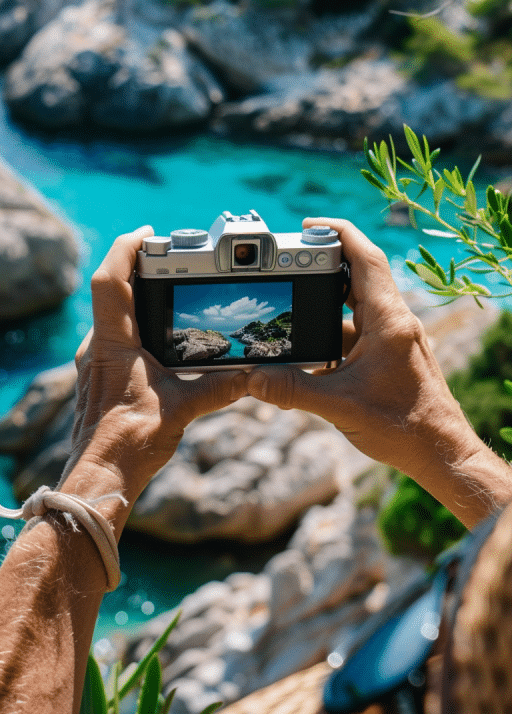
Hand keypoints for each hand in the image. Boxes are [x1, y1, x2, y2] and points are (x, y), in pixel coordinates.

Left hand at [59, 227, 246, 528]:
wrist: (99, 479)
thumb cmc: (127, 445)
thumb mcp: (181, 410)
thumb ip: (219, 387)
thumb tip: (252, 373)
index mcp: (114, 345)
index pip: (110, 280)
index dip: (127, 249)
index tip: (149, 234)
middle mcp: (99, 347)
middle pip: (112, 291)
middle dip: (139, 268)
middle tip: (170, 258)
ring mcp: (97, 362)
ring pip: (114, 315)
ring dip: (139, 299)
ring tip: (171, 292)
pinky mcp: (102, 377)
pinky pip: (117, 337)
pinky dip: (138, 327)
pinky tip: (163, 340)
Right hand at [247, 217, 508, 525]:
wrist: (441, 453)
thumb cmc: (405, 427)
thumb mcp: (340, 407)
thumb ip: (293, 390)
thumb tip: (253, 379)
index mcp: (388, 321)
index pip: (366, 259)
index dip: (338, 233)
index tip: (309, 225)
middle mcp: (395, 321)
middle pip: (358, 276)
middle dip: (324, 264)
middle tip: (291, 261)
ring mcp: (394, 338)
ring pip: (357, 306)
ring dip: (327, 303)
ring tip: (294, 304)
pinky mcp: (392, 354)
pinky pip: (358, 331)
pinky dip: (334, 333)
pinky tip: (311, 351)